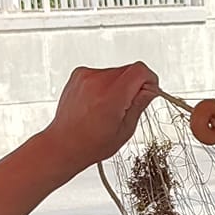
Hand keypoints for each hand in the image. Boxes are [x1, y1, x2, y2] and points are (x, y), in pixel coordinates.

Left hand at [42, 63, 160, 172]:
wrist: (63, 144)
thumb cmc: (90, 144)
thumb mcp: (125, 130)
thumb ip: (140, 105)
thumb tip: (151, 90)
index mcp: (111, 96)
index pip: (139, 71)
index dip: (149, 80)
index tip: (149, 91)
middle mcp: (97, 81)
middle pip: (129, 70)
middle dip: (134, 85)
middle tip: (127, 106)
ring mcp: (85, 76)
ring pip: (116, 72)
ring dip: (119, 85)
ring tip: (109, 107)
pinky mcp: (78, 74)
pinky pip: (101, 73)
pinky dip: (104, 84)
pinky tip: (98, 103)